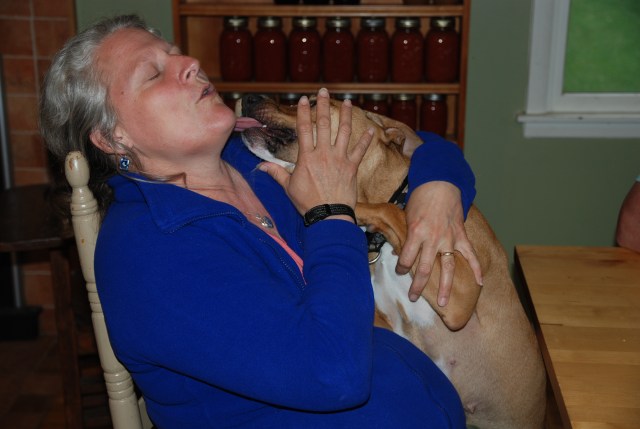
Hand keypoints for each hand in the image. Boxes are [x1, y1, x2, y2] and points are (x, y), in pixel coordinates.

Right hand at [259, 88, 372, 216]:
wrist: (328, 215)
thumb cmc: (308, 203)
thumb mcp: (288, 187)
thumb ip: (277, 173)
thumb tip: (262, 166)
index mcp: (307, 157)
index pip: (303, 129)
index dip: (303, 112)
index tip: (304, 99)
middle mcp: (324, 154)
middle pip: (323, 124)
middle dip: (323, 105)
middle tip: (324, 92)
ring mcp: (339, 159)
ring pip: (344, 132)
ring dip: (346, 115)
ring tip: (347, 102)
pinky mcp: (352, 167)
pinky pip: (360, 150)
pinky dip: (365, 140)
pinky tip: (370, 130)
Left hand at [395, 181, 482, 305]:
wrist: (441, 183)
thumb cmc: (421, 197)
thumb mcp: (407, 215)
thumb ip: (407, 235)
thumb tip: (401, 251)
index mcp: (416, 232)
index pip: (407, 258)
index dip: (401, 268)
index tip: (400, 271)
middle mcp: (433, 239)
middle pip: (424, 269)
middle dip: (417, 286)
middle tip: (413, 297)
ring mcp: (449, 239)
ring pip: (447, 268)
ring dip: (444, 287)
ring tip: (443, 302)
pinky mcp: (461, 236)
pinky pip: (470, 255)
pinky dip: (477, 269)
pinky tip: (480, 282)